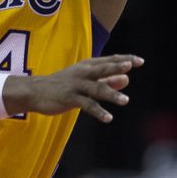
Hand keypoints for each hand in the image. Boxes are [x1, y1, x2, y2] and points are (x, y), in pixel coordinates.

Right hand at [2, 53, 143, 122]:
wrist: (36, 91)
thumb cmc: (64, 85)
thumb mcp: (86, 81)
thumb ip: (106, 80)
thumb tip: (127, 79)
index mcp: (88, 66)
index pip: (109, 60)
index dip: (124, 59)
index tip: (140, 60)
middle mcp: (83, 72)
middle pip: (103, 68)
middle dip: (117, 66)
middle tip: (131, 66)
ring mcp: (76, 84)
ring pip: (96, 88)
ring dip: (111, 93)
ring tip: (126, 100)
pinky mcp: (69, 97)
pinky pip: (86, 105)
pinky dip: (98, 111)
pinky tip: (108, 118)